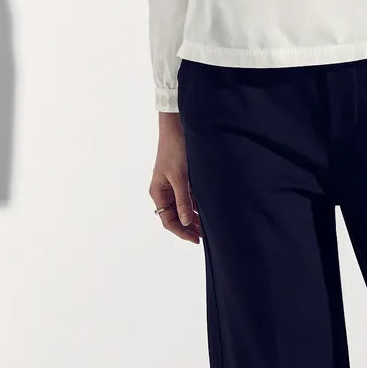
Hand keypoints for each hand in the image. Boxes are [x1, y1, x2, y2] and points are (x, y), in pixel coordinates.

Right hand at [149, 113, 201, 243]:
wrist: (178, 128)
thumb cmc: (175, 150)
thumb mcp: (180, 178)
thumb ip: (183, 201)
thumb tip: (186, 222)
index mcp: (158, 193)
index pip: (168, 220)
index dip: (181, 231)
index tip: (196, 239)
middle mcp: (164, 192)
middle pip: (175, 216)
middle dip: (189, 227)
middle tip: (205, 236)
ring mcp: (173, 186)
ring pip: (183, 208)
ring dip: (194, 217)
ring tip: (208, 227)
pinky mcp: (183, 179)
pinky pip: (189, 198)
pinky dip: (197, 205)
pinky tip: (208, 211)